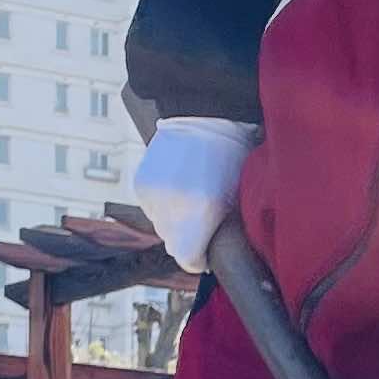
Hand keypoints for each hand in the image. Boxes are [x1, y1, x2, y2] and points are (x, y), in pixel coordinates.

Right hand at [128, 116, 254, 268]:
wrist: (206, 117)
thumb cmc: (232, 160)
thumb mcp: (237, 200)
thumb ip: (223, 232)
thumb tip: (211, 257)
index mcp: (201, 211)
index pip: (187, 259)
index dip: (199, 260)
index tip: (208, 254)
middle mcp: (172, 205)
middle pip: (173, 244)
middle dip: (188, 238)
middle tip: (205, 219)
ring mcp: (153, 194)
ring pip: (161, 226)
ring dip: (175, 220)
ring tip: (192, 195)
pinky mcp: (141, 184)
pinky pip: (151, 208)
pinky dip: (163, 204)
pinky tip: (178, 185)